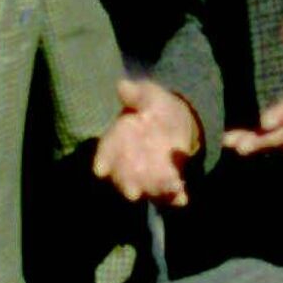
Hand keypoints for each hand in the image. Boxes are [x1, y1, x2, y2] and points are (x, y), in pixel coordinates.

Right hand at [93, 77, 200, 205]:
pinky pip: (169, 194)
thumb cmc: (155, 106)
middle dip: (127, 184)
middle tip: (132, 193)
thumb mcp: (149, 95)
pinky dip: (174, 197)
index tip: (100, 170)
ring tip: (167, 190)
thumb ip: (137, 94)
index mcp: (120, 137)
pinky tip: (182, 197)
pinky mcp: (167, 183)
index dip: (102, 160)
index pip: (107, 150)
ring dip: (154, 191)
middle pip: (123, 176)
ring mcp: (147, 174)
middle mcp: (129, 161)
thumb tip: (123, 85)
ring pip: (146, 187)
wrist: (179, 121)